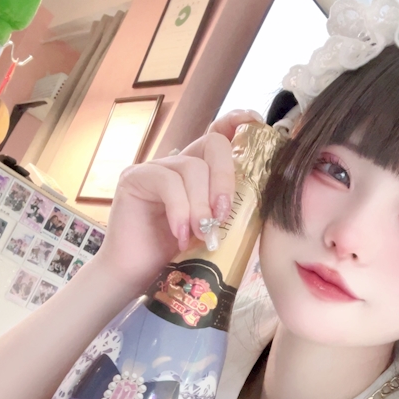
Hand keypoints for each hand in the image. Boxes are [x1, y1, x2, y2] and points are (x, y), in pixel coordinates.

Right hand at [95, 109, 263, 293]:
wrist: (136, 277)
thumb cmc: (176, 259)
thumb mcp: (214, 236)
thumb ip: (232, 217)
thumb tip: (263, 208)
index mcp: (202, 175)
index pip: (221, 136)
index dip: (238, 123)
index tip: (255, 121)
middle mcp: (180, 164)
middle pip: (213, 144)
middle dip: (224, 179)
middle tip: (223, 215)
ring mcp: (156, 168)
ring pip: (191, 167)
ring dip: (200, 205)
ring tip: (199, 236)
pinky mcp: (135, 178)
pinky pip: (167, 182)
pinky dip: (179, 210)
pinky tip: (180, 234)